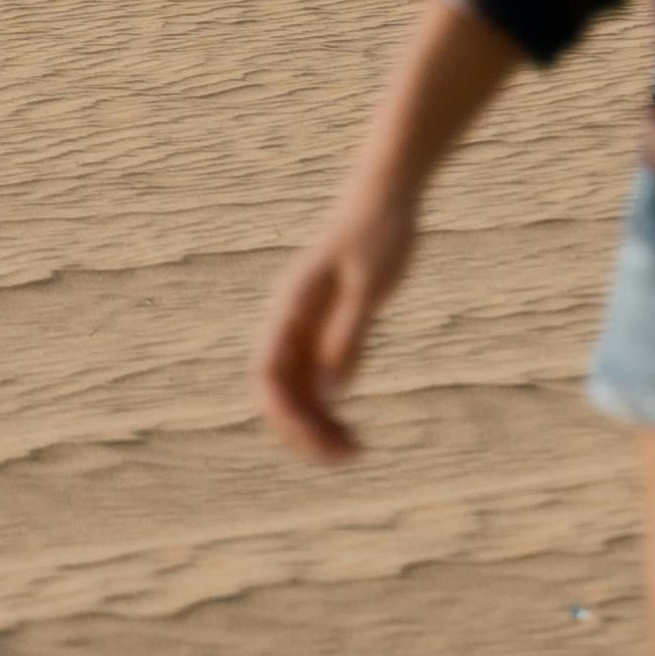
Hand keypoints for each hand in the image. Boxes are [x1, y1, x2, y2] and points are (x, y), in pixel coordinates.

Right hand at [251, 196, 419, 463]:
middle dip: (301, 429)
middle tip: (345, 457)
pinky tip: (351, 429)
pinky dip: (328, 408)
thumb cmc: (378, 235)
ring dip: (315, 424)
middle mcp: (290, 321)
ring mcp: (305, 327)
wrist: (386, 198)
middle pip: (278, 390)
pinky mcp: (326, 328)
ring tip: (353, 452)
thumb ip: (349, 336)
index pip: (268, 374)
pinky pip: (316, 380)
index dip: (285, 415)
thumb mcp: (369, 286)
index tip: (318, 444)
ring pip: (296, 390)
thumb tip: (333, 392)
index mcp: (290, 308)